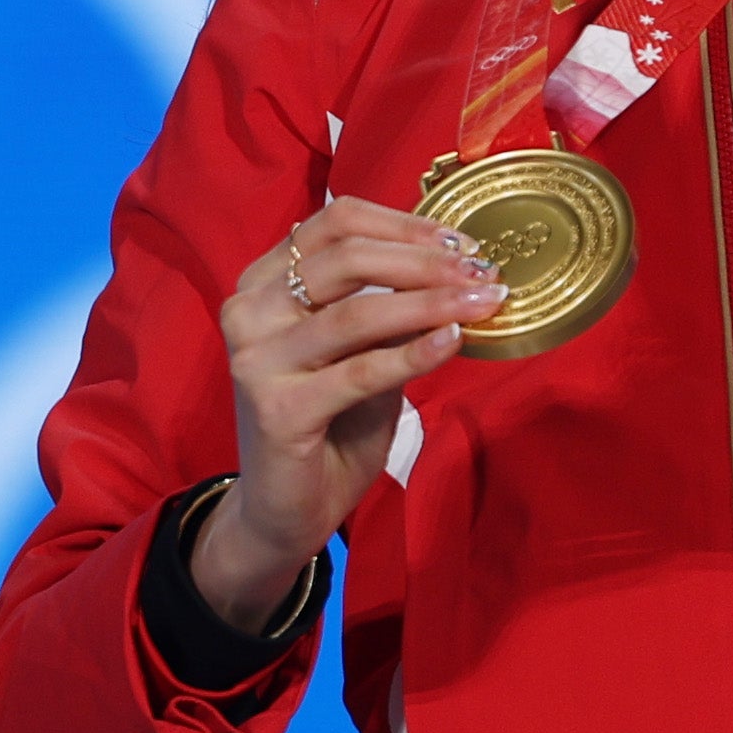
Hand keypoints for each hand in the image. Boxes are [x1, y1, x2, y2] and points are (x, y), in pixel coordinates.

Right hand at [200, 197, 498, 627]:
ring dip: (429, 302)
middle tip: (483, 272)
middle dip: (425, 260)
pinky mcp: (276, 408)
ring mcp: (257, 359)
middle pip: (347, 258)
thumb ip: (388, 308)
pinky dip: (412, 353)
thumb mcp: (361, 352)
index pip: (335, 223)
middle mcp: (249, 310)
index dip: (404, 225)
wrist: (285, 508)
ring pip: (355, 313)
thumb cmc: (329, 423)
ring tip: (483, 301)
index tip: (462, 242)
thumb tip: (459, 266)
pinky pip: (359, 371)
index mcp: (263, 282)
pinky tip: (453, 341)